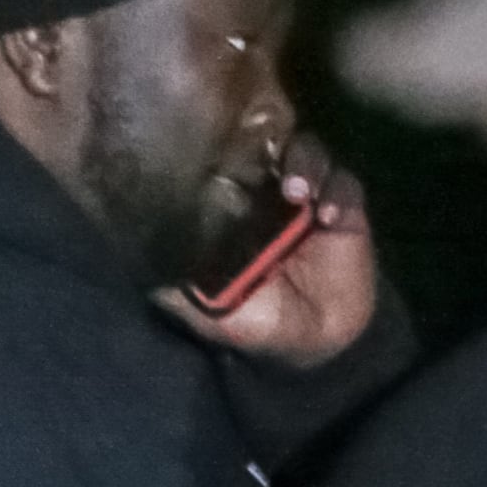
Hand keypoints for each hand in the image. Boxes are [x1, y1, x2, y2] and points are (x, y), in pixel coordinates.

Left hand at [154, 134, 381, 367]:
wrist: (318, 343)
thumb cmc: (257, 322)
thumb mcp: (208, 309)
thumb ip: (178, 290)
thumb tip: (140, 270)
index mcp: (232, 206)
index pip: (228, 159)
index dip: (227, 146)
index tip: (222, 151)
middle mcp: (267, 194)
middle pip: (270, 144)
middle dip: (270, 147)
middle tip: (272, 177)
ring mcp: (308, 200)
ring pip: (308, 153)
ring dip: (306, 165)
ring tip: (299, 193)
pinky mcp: (346, 213)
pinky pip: (346, 186)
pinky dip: (339, 194)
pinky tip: (330, 217)